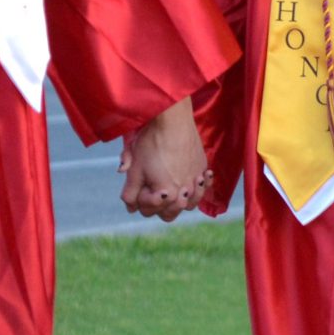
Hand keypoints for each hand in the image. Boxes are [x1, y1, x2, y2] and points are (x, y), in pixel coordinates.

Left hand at [119, 100, 210, 220]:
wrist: (173, 120)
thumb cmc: (151, 143)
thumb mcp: (135, 169)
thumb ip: (130, 193)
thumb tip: (130, 208)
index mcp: (166, 196)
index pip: (148, 211)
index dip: (139, 199)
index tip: (137, 184)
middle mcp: (184, 193)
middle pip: (169, 214)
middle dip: (157, 206)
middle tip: (151, 189)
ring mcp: (196, 181)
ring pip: (189, 205)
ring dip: (179, 201)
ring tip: (172, 190)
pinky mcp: (203, 168)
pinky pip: (203, 187)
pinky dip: (197, 187)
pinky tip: (193, 180)